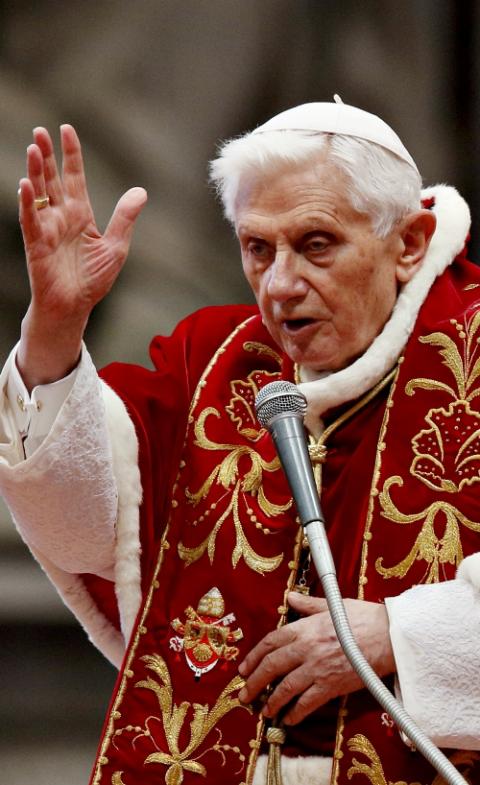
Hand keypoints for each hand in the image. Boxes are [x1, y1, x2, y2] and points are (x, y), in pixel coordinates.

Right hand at [17, 125, 146, 387]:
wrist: (76, 307)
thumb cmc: (93, 280)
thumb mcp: (115, 246)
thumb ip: (124, 218)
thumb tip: (141, 191)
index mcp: (80, 214)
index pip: (74, 177)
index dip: (71, 154)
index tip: (67, 129)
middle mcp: (61, 216)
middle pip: (53, 179)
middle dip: (47, 155)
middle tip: (40, 130)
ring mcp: (47, 228)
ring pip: (39, 193)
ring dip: (35, 171)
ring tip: (33, 148)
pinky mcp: (37, 244)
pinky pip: (30, 219)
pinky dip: (27, 202)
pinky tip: (26, 183)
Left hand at [238, 591, 394, 725]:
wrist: (388, 636)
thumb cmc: (363, 618)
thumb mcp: (332, 605)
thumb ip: (308, 604)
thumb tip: (290, 597)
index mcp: (304, 627)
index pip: (270, 642)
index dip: (253, 657)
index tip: (244, 668)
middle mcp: (306, 648)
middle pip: (271, 666)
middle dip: (254, 682)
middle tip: (244, 694)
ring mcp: (317, 668)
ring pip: (285, 688)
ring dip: (271, 701)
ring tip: (264, 710)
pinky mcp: (331, 686)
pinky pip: (307, 703)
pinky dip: (295, 713)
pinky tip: (288, 719)